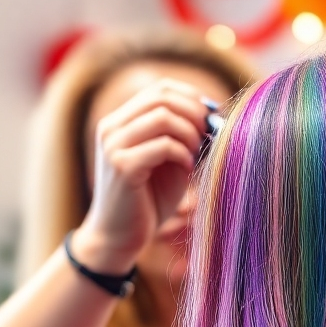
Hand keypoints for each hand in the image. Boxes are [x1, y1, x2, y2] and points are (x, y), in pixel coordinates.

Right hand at [73, 79, 211, 274]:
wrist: (119, 238)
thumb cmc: (148, 201)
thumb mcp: (168, 162)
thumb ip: (182, 136)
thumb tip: (215, 114)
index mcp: (120, 121)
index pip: (160, 88)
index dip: (191, 96)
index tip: (213, 115)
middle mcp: (111, 127)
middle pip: (161, 97)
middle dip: (195, 112)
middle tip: (211, 133)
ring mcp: (113, 146)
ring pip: (163, 117)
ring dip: (190, 133)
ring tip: (198, 153)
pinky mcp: (122, 167)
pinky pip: (163, 146)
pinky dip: (183, 153)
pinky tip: (188, 168)